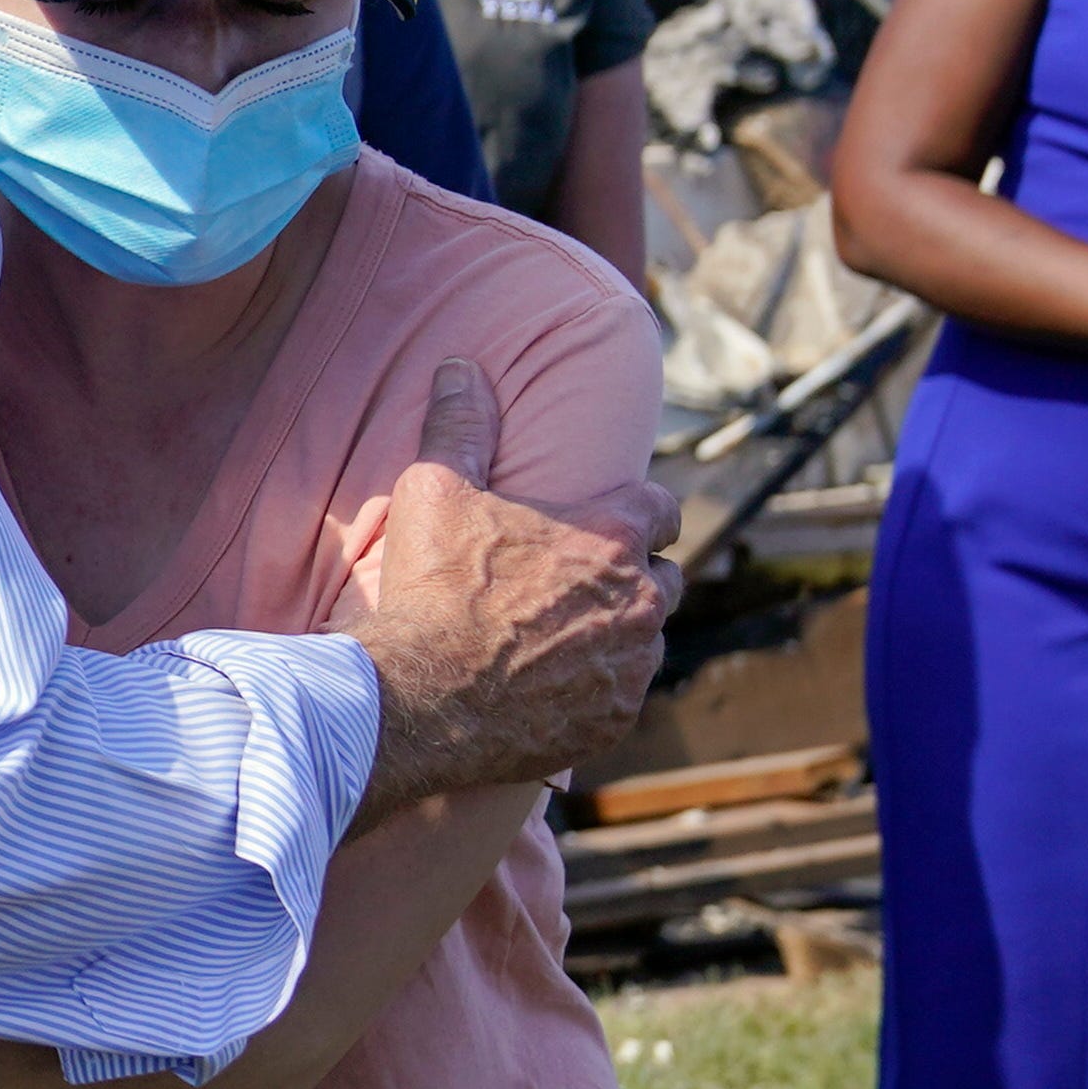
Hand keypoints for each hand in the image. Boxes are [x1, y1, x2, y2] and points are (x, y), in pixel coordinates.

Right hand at [334, 360, 675, 818]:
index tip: (614, 521)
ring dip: (620, 634)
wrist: (420, 700)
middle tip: (582, 584)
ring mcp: (631, 665)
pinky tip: (553, 688)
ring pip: (646, 641)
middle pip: (667, 578)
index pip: (662, 508)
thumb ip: (460, 425)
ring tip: (567, 637)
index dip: (639, 511)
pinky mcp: (614, 720)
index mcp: (612, 536)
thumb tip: (461, 367)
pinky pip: (620, 697)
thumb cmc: (431, 590)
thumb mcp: (433, 490)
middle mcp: (640, 599)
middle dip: (635, 577)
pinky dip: (596, 690)